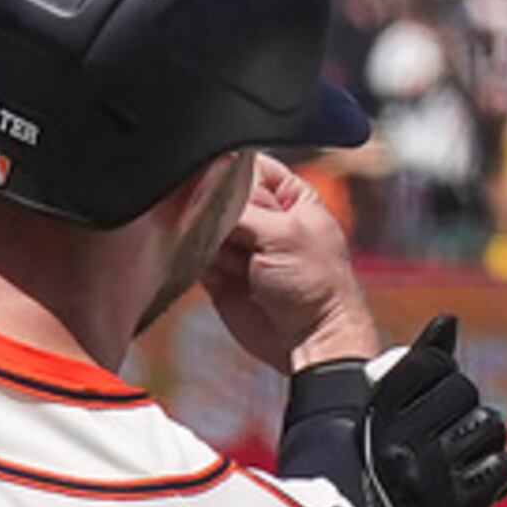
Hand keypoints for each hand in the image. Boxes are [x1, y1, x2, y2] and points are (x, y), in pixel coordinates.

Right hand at [203, 156, 379, 372]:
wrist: (311, 341)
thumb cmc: (317, 285)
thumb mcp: (283, 232)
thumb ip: (241, 208)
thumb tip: (202, 192)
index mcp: (289, 197)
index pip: (248, 165)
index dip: (228, 169)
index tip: (212, 177)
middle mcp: (262, 218)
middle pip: (218, 194)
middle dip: (209, 204)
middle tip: (212, 219)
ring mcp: (239, 247)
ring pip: (202, 225)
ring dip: (199, 232)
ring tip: (210, 246)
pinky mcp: (220, 274)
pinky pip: (193, 256)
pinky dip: (189, 255)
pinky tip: (196, 257)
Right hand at [328, 315, 506, 506]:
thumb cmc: (409, 481)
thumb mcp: (400, 422)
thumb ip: (421, 369)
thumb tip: (447, 321)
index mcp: (374, 419)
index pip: (432, 363)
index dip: (446, 382)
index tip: (436, 414)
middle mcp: (392, 444)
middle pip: (465, 393)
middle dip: (469, 418)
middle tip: (451, 451)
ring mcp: (425, 475)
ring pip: (489, 426)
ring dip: (487, 450)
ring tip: (463, 472)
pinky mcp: (457, 505)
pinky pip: (504, 465)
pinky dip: (501, 479)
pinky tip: (479, 493)